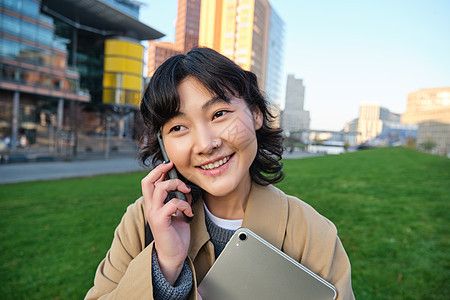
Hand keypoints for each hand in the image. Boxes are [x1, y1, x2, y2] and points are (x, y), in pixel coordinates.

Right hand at [141, 161, 193, 284]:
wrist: (173, 256)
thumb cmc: (175, 236)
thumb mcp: (178, 214)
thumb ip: (178, 202)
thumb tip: (185, 190)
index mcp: (154, 205)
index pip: (149, 183)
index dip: (157, 171)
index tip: (169, 164)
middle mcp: (151, 208)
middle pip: (148, 182)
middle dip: (160, 170)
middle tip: (172, 167)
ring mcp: (154, 214)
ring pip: (160, 189)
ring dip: (176, 186)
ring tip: (186, 192)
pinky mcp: (160, 221)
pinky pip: (172, 204)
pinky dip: (184, 205)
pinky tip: (189, 213)